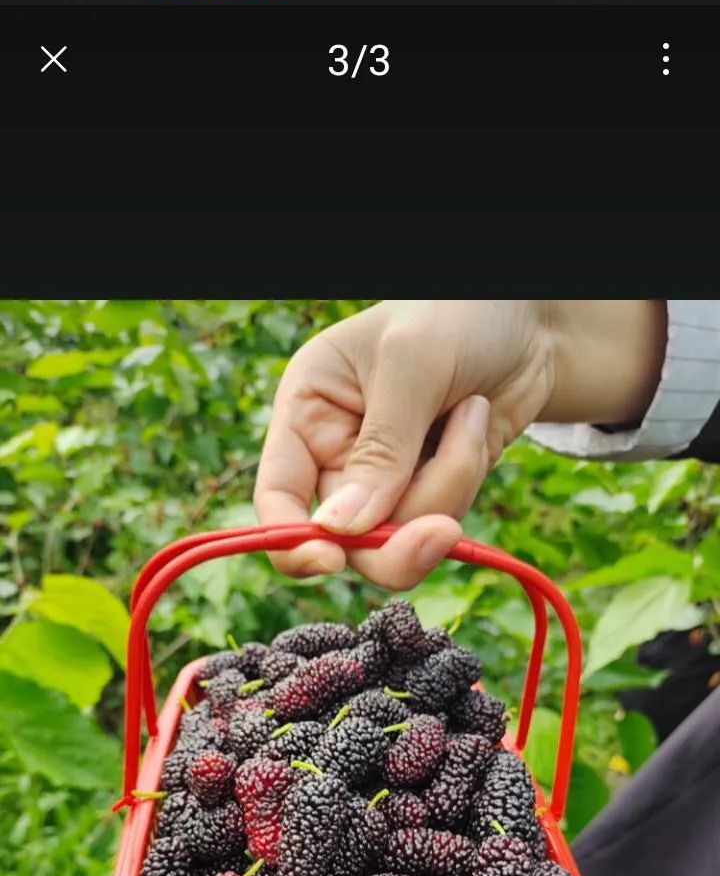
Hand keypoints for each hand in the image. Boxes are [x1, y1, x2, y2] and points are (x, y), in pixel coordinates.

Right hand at [254, 299, 665, 589]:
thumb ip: (380, 450)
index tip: (330, 560)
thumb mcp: (412, 365)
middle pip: (345, 540)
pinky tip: (477, 425)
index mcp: (308, 412)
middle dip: (395, 539)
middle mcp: (337, 452)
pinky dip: (464, 481)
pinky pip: (438, 522)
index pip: (278, 495)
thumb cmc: (456, 315)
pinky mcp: (431, 491)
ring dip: (445, 490)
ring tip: (470, 418)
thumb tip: (341, 530)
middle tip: (442, 531)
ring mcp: (386, 479)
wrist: (528, 319)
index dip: (293, 540)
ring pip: (399, 537)